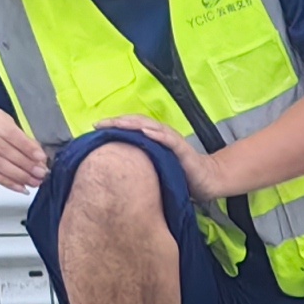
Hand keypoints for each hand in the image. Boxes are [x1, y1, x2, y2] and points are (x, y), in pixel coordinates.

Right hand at [0, 112, 50, 193]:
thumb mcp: (11, 130)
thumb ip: (26, 142)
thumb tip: (41, 160)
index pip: (10, 132)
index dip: (27, 146)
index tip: (41, 157)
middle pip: (3, 149)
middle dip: (25, 163)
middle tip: (40, 173)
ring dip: (17, 175)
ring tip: (33, 181)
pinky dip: (7, 182)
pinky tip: (20, 187)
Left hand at [99, 114, 218, 198]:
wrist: (208, 181)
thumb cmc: (181, 174)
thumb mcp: (155, 166)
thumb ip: (139, 162)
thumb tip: (113, 165)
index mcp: (154, 138)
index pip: (131, 126)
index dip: (114, 125)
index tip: (95, 128)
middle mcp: (162, 135)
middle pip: (137, 123)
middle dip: (117, 122)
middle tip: (99, 124)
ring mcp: (173, 141)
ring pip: (151, 127)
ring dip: (133, 124)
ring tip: (117, 123)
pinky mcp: (184, 150)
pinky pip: (169, 140)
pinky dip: (157, 135)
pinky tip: (146, 132)